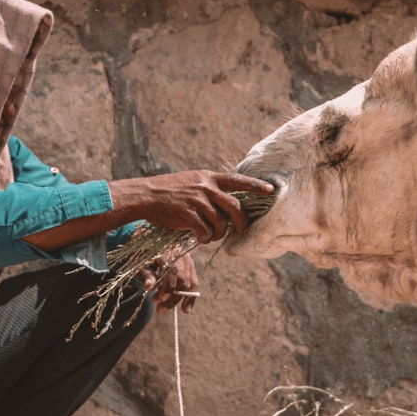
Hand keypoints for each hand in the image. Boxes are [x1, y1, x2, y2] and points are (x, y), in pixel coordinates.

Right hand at [111, 171, 274, 244]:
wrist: (145, 196)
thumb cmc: (168, 192)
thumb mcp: (191, 181)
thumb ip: (208, 189)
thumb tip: (227, 207)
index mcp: (208, 177)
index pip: (238, 180)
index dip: (256, 186)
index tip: (271, 190)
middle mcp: (206, 186)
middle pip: (235, 207)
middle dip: (242, 222)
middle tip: (243, 230)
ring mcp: (197, 200)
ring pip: (221, 223)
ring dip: (218, 233)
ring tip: (210, 236)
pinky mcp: (188, 214)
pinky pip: (205, 231)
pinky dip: (205, 238)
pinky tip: (198, 238)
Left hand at [138, 248, 198, 312]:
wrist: (150, 247)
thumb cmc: (143, 258)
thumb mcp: (140, 265)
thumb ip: (146, 274)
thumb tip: (149, 287)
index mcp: (168, 250)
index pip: (173, 270)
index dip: (169, 286)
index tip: (161, 299)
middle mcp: (181, 254)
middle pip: (182, 279)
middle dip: (172, 296)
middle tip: (159, 308)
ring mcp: (188, 260)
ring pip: (189, 283)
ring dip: (178, 299)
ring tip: (163, 309)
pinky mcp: (191, 267)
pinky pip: (194, 284)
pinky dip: (190, 298)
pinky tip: (186, 309)